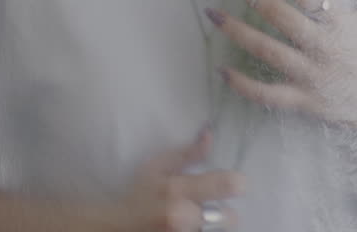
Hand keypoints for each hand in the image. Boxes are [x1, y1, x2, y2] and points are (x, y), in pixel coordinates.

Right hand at [104, 126, 243, 230]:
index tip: (238, 183)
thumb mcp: (157, 168)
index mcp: (177, 190)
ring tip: (196, 221)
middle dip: (224, 214)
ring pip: (219, 230)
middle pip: (230, 218)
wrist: (117, 228)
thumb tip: (210, 134)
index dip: (236, 183)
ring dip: (213, 226)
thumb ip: (187, 154)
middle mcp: (182, 217)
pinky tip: (190, 227)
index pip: (226, 184)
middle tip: (211, 210)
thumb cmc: (139, 195)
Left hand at [206, 0, 356, 132]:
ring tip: (211, 13)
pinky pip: (268, 94)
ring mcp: (311, 75)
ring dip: (236, 31)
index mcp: (339, 21)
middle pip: (278, 13)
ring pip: (267, 50)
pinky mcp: (303, 101)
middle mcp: (323, 45)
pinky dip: (243, 84)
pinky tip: (221, 70)